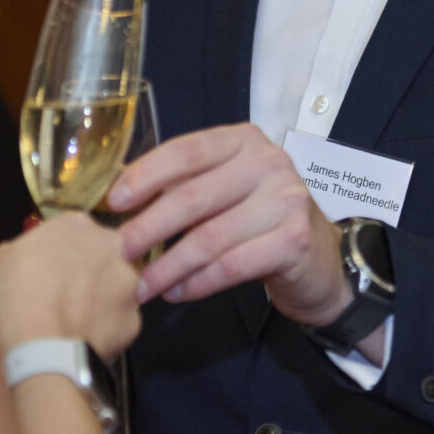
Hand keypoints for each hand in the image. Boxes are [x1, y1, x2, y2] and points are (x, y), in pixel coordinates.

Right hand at [0, 211, 141, 358]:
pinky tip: (82, 339)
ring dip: (99, 300)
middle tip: (63, 295)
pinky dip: (104, 330)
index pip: (74, 231)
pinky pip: (119, 323)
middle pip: (102, 257)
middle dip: (88, 272)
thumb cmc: (14, 299)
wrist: (40, 349)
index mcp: (77, 225)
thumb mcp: (3, 260)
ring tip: (73, 322)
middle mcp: (111, 248)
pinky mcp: (135, 321)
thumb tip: (28, 260)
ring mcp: (128, 285)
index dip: (60, 252)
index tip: (48, 269)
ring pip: (116, 289)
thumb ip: (26, 251)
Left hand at [107, 124, 348, 326]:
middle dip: (149, 227)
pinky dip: (197, 282)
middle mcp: (268, 163)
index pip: (185, 152)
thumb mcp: (225, 191)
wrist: (319, 261)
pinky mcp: (294, 240)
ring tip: (144, 285)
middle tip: (120, 252)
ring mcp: (285, 200)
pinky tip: (177, 292)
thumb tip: (120, 201)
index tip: (114, 202)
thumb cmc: (259, 222)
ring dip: (168, 266)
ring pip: (209, 237)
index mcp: (243, 141)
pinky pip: (231, 265)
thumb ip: (185, 186)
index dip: (145, 176)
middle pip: (192, 196)